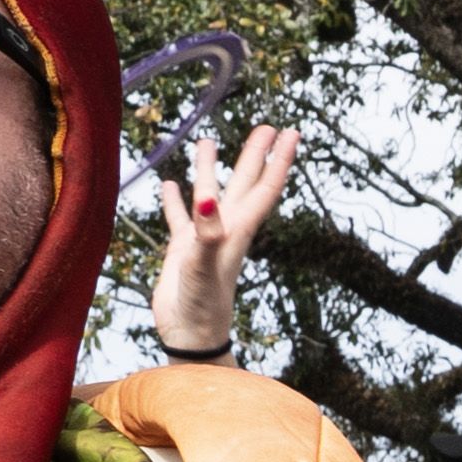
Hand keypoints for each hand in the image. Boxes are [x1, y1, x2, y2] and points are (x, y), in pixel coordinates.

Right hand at [150, 121, 298, 353]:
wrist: (190, 336)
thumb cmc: (202, 304)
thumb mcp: (204, 265)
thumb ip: (206, 233)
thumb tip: (206, 198)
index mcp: (239, 229)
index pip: (264, 187)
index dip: (278, 159)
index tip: (292, 132)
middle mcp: (226, 229)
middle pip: (245, 183)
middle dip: (255, 155)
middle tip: (267, 125)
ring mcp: (205, 239)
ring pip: (209, 194)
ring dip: (210, 169)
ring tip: (206, 139)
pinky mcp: (183, 250)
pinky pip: (179, 218)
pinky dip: (175, 200)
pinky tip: (169, 183)